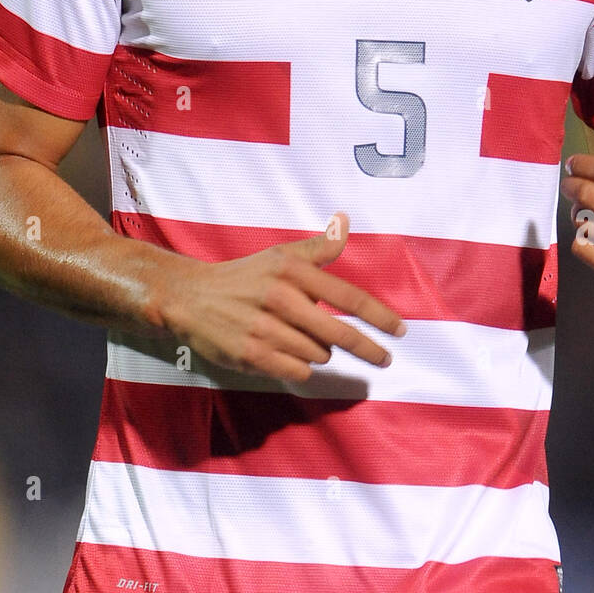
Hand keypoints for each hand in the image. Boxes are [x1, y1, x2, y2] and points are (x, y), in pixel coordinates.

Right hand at [165, 212, 406, 381]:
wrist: (193, 298)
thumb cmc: (246, 275)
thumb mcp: (280, 254)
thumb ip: (318, 247)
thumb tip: (346, 222)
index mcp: (293, 271)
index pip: (348, 297)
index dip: (379, 316)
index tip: (400, 331)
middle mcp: (282, 299)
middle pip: (340, 334)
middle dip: (368, 349)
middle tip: (384, 359)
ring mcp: (266, 329)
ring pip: (319, 354)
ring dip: (319, 350)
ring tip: (298, 336)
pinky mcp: (253, 355)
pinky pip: (298, 370)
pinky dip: (299, 365)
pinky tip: (285, 352)